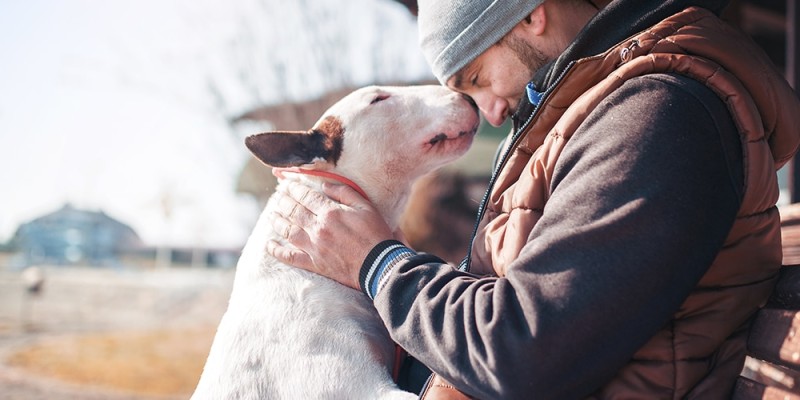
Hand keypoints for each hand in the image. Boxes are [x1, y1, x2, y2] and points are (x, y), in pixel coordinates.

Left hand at [267, 180, 393, 289]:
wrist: (380, 266)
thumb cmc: (376, 235)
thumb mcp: (366, 207)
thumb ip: (345, 193)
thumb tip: (326, 186)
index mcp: (331, 213)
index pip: (306, 196)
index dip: (294, 188)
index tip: (287, 183)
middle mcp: (318, 229)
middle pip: (294, 211)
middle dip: (284, 201)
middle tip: (279, 196)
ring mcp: (314, 247)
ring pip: (288, 231)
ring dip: (277, 221)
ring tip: (272, 215)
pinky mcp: (314, 264)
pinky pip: (290, 257)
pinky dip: (277, 251)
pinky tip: (269, 245)